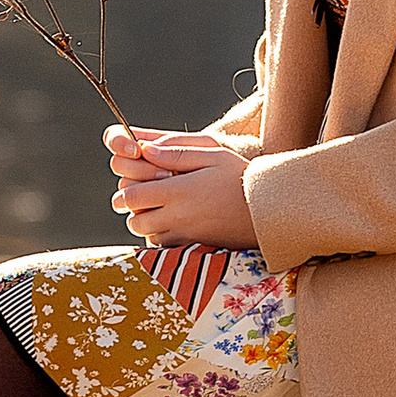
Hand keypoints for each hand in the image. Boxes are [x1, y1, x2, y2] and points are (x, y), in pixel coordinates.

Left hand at [104, 125, 257, 252]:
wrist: (268, 208)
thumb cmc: (240, 176)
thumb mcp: (213, 154)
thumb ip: (176, 152)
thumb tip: (145, 150)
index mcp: (178, 191)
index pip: (131, 196)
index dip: (127, 189)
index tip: (137, 180)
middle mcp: (177, 217)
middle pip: (134, 220)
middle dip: (133, 208)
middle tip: (146, 194)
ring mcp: (185, 235)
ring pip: (147, 234)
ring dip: (146, 221)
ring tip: (161, 205)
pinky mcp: (193, 246)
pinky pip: (164, 245)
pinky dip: (161, 234)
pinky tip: (174, 219)